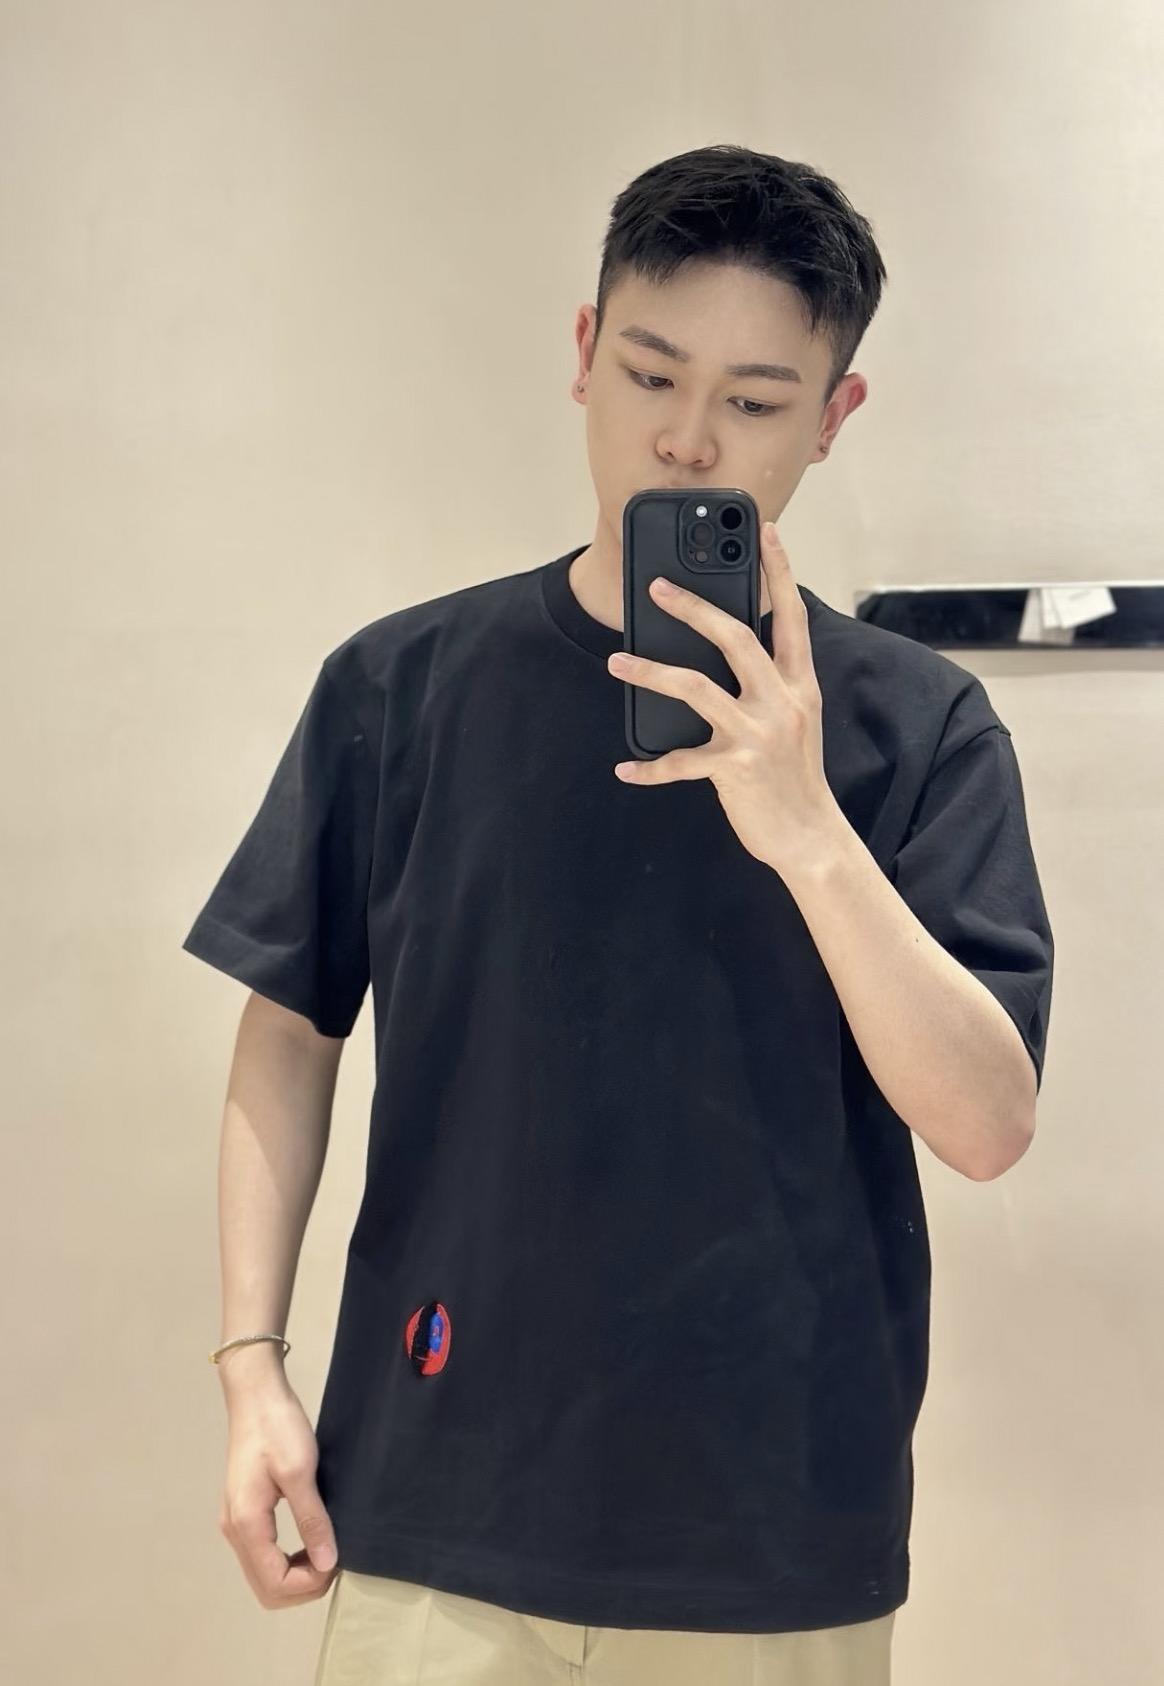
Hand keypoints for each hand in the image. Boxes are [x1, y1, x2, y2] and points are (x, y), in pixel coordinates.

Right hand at [219, 1381, 339, 1608]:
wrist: (256, 1395)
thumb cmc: (277, 1426)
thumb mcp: (300, 1471)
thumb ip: (311, 1519)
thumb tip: (326, 1562)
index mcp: (246, 1523)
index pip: (274, 1582)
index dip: (308, 1583)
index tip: (336, 1561)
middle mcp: (234, 1530)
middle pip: (266, 1587)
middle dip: (302, 1586)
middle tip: (333, 1560)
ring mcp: (236, 1522)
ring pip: (263, 1574)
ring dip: (295, 1575)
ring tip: (325, 1551)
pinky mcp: (243, 1512)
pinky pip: (263, 1554)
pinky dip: (286, 1560)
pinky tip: (309, 1540)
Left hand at [607, 522, 843, 881]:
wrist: (811, 837)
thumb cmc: (795, 776)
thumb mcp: (796, 720)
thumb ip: (771, 684)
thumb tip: (726, 652)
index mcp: (799, 685)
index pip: (790, 616)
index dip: (779, 571)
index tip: (764, 532)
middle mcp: (781, 702)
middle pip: (734, 637)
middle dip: (692, 607)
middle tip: (657, 587)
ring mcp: (757, 734)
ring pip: (695, 686)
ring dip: (649, 671)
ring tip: (617, 662)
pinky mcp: (734, 768)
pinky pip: (680, 762)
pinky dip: (650, 767)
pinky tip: (626, 767)